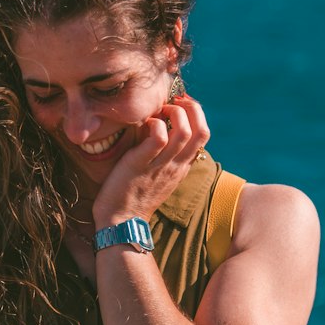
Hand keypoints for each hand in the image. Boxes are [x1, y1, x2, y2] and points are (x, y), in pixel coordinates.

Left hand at [91, 94, 209, 228]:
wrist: (121, 222)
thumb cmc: (133, 196)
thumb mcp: (157, 174)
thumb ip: (163, 155)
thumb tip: (160, 128)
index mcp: (182, 166)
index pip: (203, 135)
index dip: (196, 114)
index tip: (180, 105)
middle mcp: (177, 165)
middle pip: (202, 130)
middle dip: (192, 108)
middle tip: (173, 102)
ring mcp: (161, 165)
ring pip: (184, 130)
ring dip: (173, 112)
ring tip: (158, 111)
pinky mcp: (141, 164)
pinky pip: (158, 136)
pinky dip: (153, 124)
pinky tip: (142, 125)